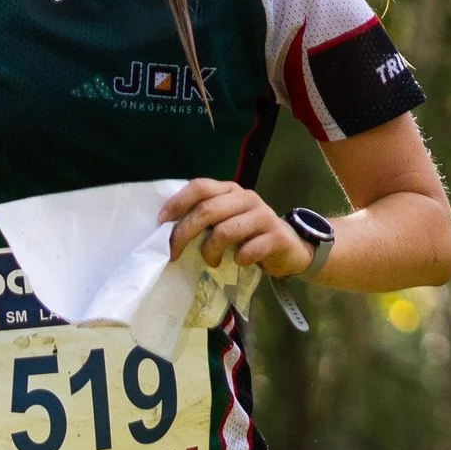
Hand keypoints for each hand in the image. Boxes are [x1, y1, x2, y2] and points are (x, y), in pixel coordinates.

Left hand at [160, 178, 311, 277]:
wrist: (290, 248)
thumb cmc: (249, 235)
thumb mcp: (225, 221)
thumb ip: (204, 218)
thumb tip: (166, 228)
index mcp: (230, 190)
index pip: (200, 186)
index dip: (177, 203)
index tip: (160, 222)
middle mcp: (246, 198)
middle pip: (207, 210)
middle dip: (184, 233)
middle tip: (174, 253)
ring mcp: (263, 216)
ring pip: (224, 231)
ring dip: (210, 251)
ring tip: (211, 261)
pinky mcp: (276, 237)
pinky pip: (247, 250)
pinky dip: (237, 260)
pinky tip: (238, 262)